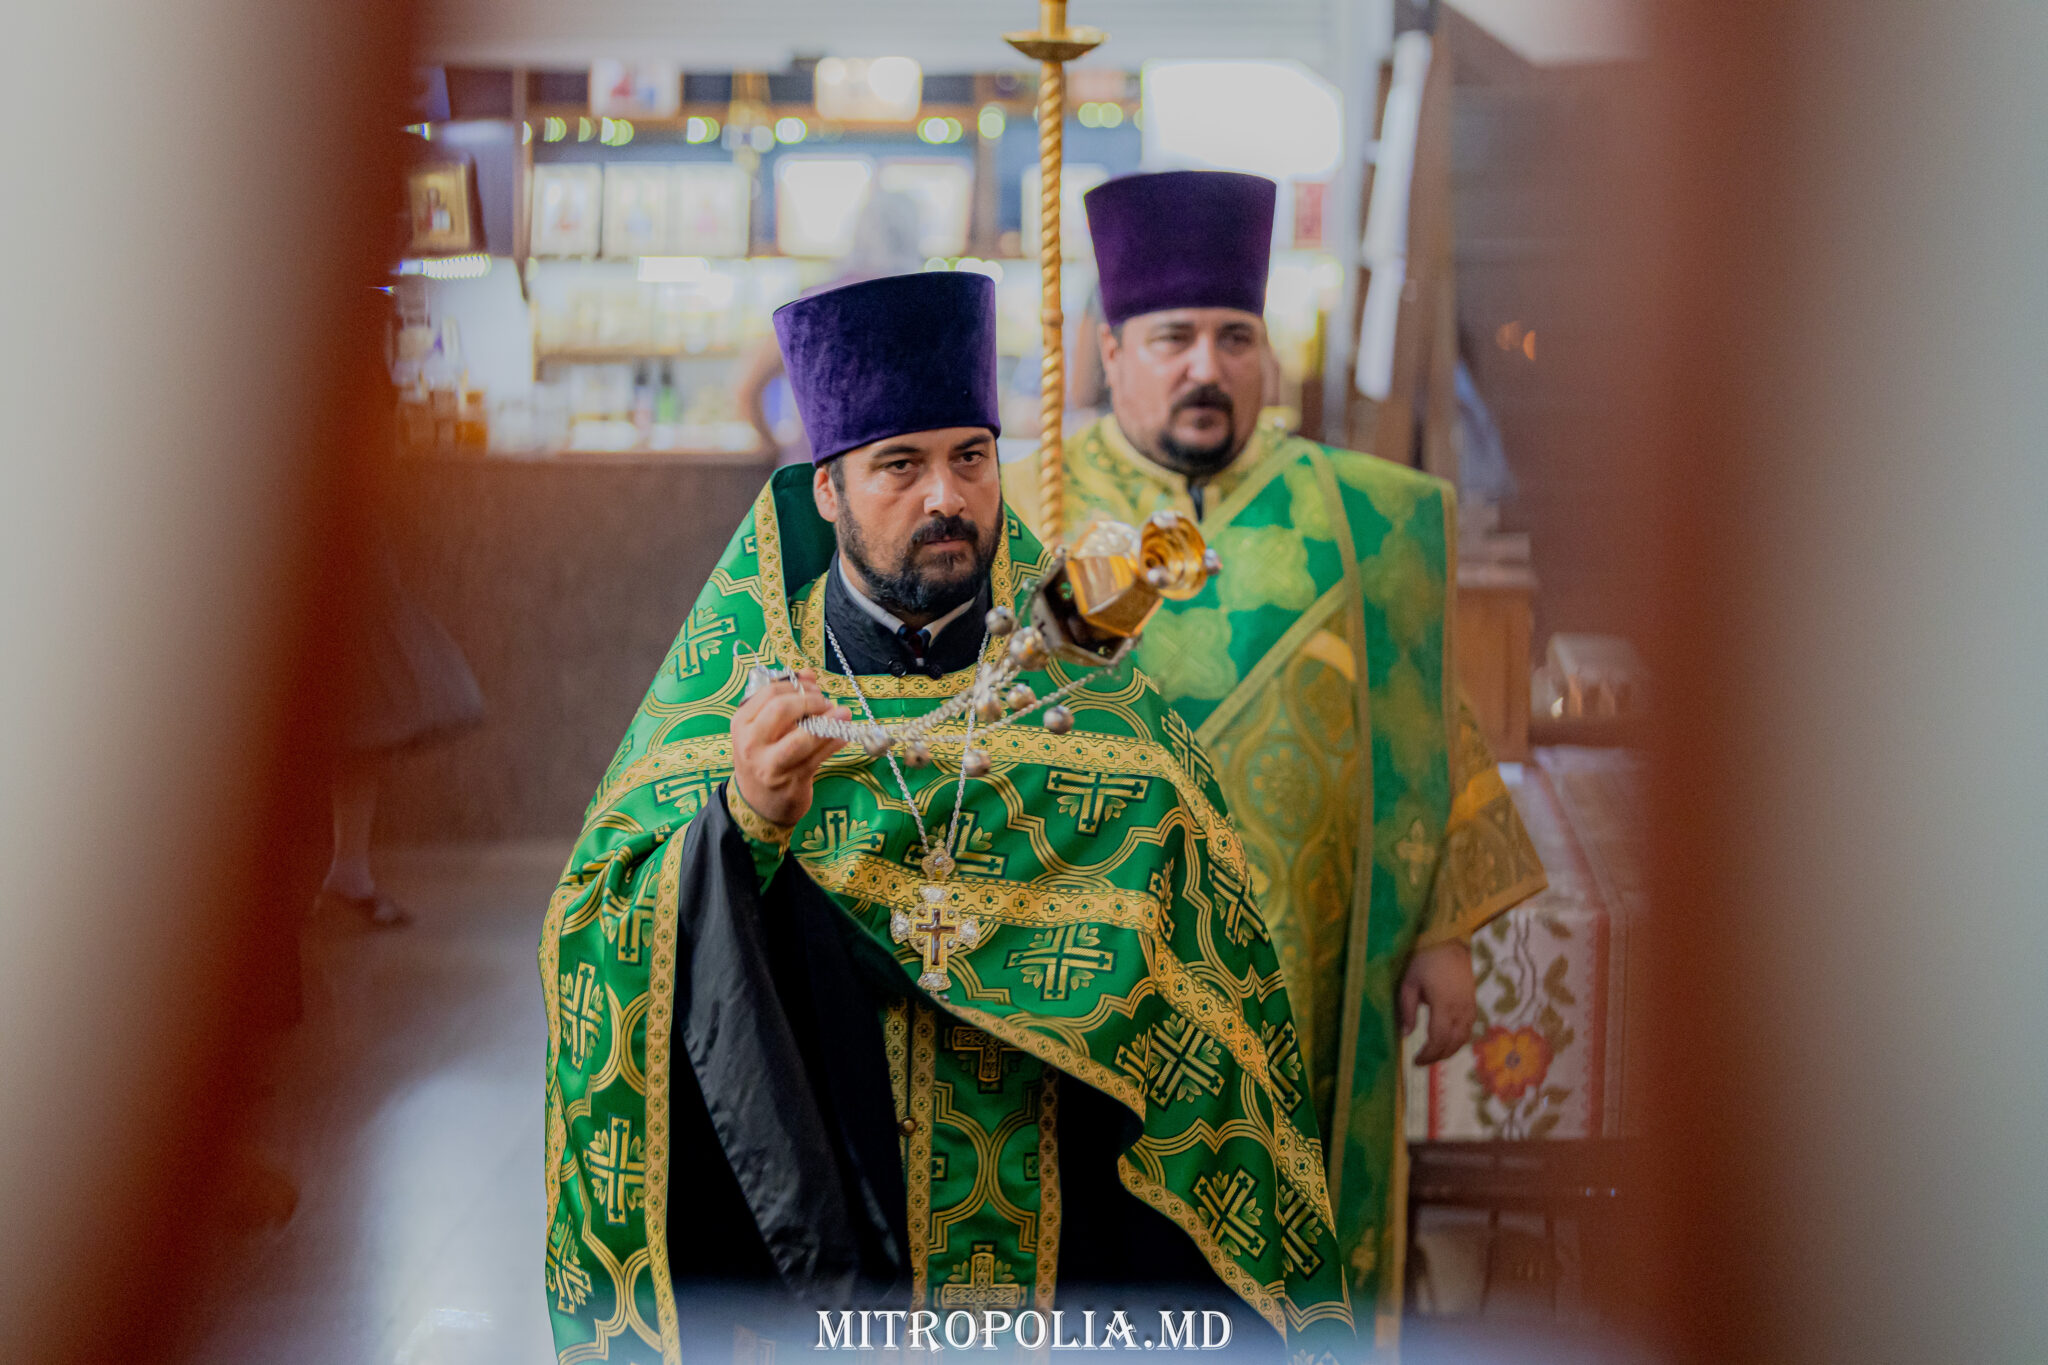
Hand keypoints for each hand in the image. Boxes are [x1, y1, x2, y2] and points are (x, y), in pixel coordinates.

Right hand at [729, 669, 847, 827]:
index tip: (813, 686)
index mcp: (742, 723)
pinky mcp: (792, 781)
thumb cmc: (764, 758)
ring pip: (803, 736)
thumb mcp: (764, 729)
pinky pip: (819, 756)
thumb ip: (784, 700)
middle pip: (782, 709)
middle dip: (811, 700)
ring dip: (829, 721)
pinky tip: (843, 735)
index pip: (769, 692)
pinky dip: (835, 742)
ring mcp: (770, 764)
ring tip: (843, 714)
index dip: (797, 685)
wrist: (757, 804)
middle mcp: (751, 742)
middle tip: (825, 702)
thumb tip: (808, 673)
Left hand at [1399, 940, 1477, 1066]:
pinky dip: (1458, 1040)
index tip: (1415, 1061)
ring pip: (1463, 1038)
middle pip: (1452, 1043)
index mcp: (1444, 1005)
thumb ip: (1407, 1009)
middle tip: (1421, 1062)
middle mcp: (1461, 1009)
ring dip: (1448, 1051)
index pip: (1438, 1038)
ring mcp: (1470, 1007)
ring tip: (1432, 1055)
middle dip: (1437, 1056)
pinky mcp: (1473, 1003)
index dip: (1428, 1054)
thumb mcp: (1409, 983)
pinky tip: (1446, 1042)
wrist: (1450, 942)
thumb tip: (1405, 1034)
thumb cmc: (1425, 960)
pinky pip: (1468, 1029)